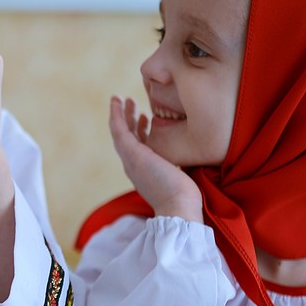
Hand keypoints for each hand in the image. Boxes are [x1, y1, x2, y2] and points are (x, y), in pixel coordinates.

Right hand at [109, 96, 202, 221]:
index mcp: (144, 170)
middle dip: (129, 119)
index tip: (143, 118)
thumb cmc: (184, 196)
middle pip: (127, 137)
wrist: (177, 206)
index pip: (139, 146)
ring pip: (120, 131)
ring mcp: (131, 159)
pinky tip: (117, 101)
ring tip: (125, 99)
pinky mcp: (131, 153)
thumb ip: (178, 163)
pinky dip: (116, 114)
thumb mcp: (180, 175)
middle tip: (130, 103)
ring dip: (122, 114)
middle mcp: (133, 164)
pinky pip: (119, 129)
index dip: (139, 130)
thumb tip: (189, 157)